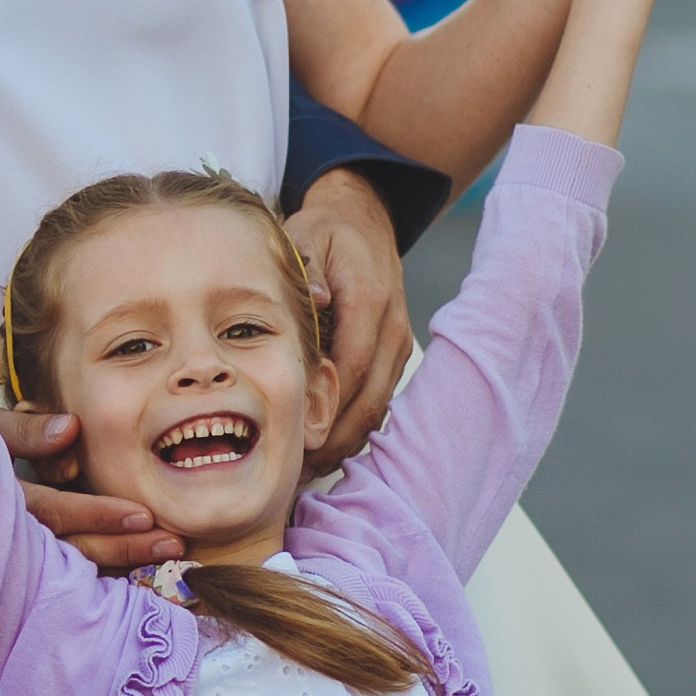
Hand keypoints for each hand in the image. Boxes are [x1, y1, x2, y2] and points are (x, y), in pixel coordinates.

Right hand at [0, 401, 180, 571]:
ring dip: (120, 561)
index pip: (53, 512)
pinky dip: (100, 574)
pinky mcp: (24, 565)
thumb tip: (70, 430)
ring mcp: (15, 557)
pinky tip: (136, 572)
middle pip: (71, 549)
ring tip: (164, 554)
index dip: (97, 514)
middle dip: (124, 548)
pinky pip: (65, 573)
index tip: (142, 515)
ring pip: (71, 567)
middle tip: (173, 544)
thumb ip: (25, 430)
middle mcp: (7, 538)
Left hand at [291, 168, 413, 472]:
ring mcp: (398, 344)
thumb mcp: (308, 235)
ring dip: (346, 442)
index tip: (296, 440)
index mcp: (370, 300)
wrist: (365, 222)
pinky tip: (325, 450)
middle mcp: (392, 328)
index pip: (353, 367)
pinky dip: (355, 429)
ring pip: (378, 408)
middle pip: (370, 401)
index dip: (328, 409)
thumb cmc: (326, 233)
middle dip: (336, 441)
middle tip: (297, 472)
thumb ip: (307, 268)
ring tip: (307, 473)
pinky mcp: (396, 355)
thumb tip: (317, 301)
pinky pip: (378, 401)